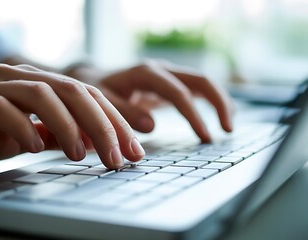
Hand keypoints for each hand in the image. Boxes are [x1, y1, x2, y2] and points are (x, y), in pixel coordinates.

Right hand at [0, 64, 144, 168]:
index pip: (87, 95)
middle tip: (117, 156)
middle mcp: (19, 76)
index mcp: (39, 82)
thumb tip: (96, 143)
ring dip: (67, 126)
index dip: (114, 121)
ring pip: (41, 95)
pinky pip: (0, 109)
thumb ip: (60, 136)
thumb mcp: (31, 137)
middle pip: (72, 91)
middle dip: (101, 125)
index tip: (132, 149)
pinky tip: (34, 148)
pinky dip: (22, 128)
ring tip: (80, 155)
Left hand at [68, 60, 233, 141]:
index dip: (194, 115)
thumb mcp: (103, 102)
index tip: (205, 138)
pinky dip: (210, 101)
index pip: (178, 93)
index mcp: (146, 73)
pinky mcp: (170, 83)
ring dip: (219, 100)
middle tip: (228, 129)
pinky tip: (219, 116)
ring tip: (229, 125)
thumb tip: (152, 126)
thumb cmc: (97, 92)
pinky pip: (196, 89)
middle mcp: (161, 70)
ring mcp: (167, 75)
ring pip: (202, 82)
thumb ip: (124, 113)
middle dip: (218, 102)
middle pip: (200, 79)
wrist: (93, 80)